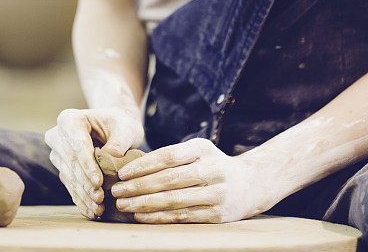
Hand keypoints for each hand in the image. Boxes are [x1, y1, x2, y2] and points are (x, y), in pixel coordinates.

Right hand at [44, 107, 143, 219]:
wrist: (115, 128)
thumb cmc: (121, 124)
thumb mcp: (125, 128)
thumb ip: (119, 141)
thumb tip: (111, 156)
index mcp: (69, 120)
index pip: (77, 145)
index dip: (88, 165)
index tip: (99, 182)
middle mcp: (57, 136)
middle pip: (71, 163)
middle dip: (86, 184)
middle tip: (101, 199)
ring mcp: (58, 154)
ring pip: (70, 178)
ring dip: (84, 195)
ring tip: (99, 208)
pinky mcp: (63, 169)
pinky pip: (71, 186)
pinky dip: (82, 199)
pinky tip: (92, 211)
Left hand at [110, 137, 267, 222]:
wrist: (251, 184)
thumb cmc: (213, 165)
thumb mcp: (199, 151)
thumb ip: (173, 157)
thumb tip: (134, 166)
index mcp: (203, 148)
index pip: (168, 156)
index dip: (143, 165)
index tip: (122, 172)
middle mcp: (211, 169)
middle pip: (168, 179)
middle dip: (138, 187)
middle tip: (116, 191)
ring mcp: (216, 193)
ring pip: (174, 200)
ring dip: (145, 205)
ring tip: (124, 205)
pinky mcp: (217, 215)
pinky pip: (183, 217)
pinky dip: (160, 217)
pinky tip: (142, 216)